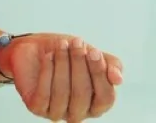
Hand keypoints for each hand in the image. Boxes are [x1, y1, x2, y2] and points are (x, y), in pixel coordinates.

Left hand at [1, 33, 122, 120]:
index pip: (105, 98)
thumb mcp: (93, 54)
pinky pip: (44, 93)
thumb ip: (111, 65)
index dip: (100, 74)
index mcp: (96, 103)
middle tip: (76, 42)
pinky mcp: (38, 108)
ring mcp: (57, 112)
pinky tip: (49, 56)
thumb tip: (118, 79)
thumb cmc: (69, 53)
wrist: (37, 49)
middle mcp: (78, 112)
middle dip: (79, 65)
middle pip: (82, 94)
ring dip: (62, 64)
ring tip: (61, 45)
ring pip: (62, 93)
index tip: (94, 51)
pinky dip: (47, 71)